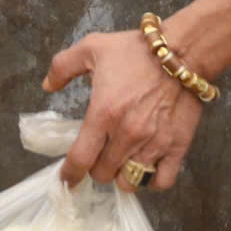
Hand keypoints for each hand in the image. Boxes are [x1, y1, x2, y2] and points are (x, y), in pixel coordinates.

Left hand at [44, 29, 204, 191]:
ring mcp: (153, 144)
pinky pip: (162, 182)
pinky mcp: (177, 147)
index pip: (80, 159)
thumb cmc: (136, 51)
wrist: (183, 52)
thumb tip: (47, 86)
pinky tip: (146, 168)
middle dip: (96, 168)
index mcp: (103, 114)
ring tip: (121, 162)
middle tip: (99, 155)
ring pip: (129, 182)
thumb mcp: (91, 48)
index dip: (69, 174)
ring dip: (121, 175)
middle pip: (103, 174)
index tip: (67, 178)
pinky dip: (151, 181)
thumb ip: (63, 66)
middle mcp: (127, 135)